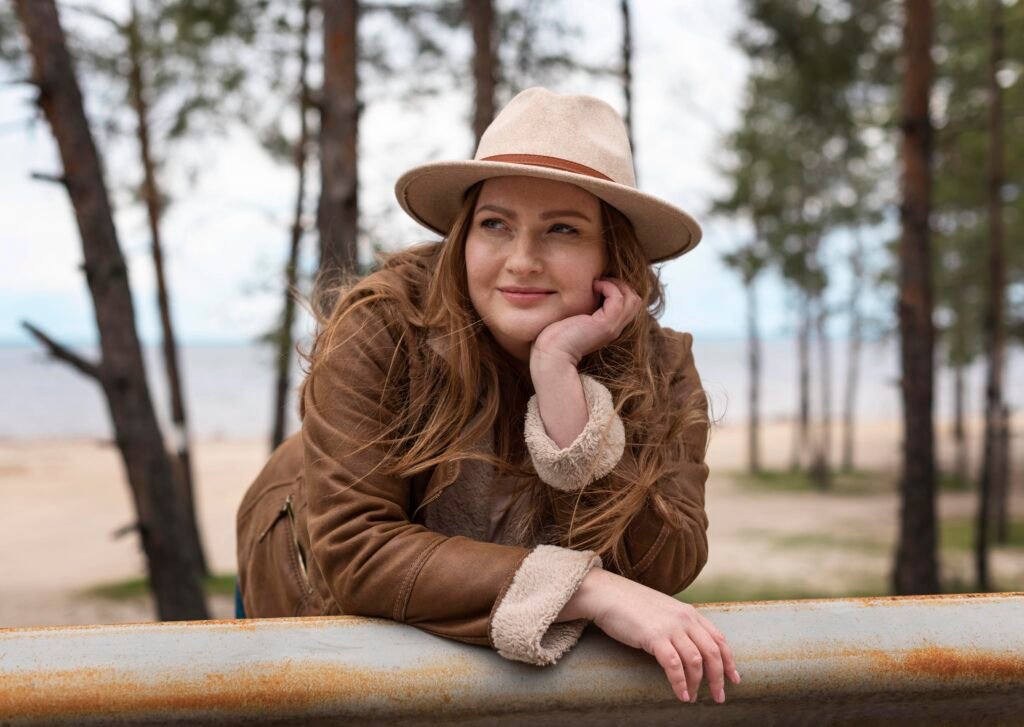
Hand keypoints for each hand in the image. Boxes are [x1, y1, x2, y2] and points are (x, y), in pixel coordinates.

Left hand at [530, 277, 642, 367]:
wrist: (552, 354)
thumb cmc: (556, 337)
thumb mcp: (575, 319)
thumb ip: (584, 310)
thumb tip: (584, 292)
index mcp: (609, 327)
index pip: (629, 305)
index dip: (619, 290)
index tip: (600, 284)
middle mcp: (614, 328)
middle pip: (635, 301)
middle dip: (621, 285)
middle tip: (601, 281)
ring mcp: (612, 327)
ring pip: (632, 299)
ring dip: (616, 284)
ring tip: (598, 283)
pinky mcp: (605, 325)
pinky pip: (617, 298)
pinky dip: (608, 287)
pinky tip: (593, 286)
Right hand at [583, 569, 739, 703]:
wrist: (607, 594)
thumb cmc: (631, 604)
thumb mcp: (663, 611)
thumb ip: (679, 624)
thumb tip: (689, 646)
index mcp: (689, 612)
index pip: (718, 639)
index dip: (729, 661)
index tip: (734, 679)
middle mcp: (684, 619)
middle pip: (712, 653)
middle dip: (719, 678)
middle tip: (719, 697)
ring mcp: (670, 627)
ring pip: (696, 661)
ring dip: (698, 684)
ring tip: (694, 698)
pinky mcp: (654, 637)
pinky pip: (674, 666)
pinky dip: (680, 683)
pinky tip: (681, 695)